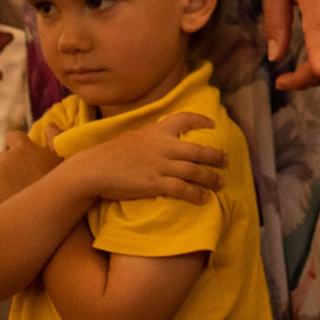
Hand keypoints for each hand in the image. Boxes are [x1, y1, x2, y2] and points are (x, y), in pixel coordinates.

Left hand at [0, 130, 60, 206]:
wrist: (48, 206)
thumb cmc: (58, 181)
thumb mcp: (61, 156)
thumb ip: (54, 137)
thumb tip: (49, 124)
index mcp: (22, 147)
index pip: (11, 136)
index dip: (17, 144)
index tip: (25, 153)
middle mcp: (6, 157)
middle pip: (3, 156)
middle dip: (11, 164)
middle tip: (26, 176)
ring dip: (2, 178)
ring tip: (17, 190)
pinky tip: (2, 196)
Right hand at [66, 111, 226, 204]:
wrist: (94, 169)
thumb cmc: (109, 154)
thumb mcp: (132, 137)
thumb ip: (149, 136)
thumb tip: (158, 136)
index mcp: (156, 131)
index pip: (182, 119)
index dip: (200, 121)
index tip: (212, 125)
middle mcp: (162, 146)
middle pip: (196, 150)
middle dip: (215, 156)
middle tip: (226, 161)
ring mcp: (159, 165)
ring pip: (193, 171)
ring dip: (210, 178)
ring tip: (220, 184)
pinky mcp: (155, 183)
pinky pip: (182, 189)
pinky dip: (195, 194)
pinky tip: (203, 199)